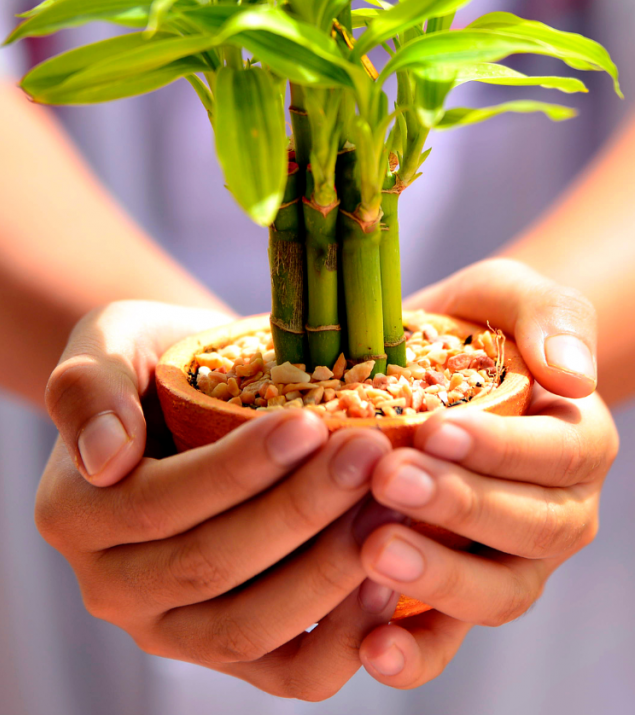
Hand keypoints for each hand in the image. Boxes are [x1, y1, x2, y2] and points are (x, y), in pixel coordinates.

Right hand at [36, 301, 399, 700]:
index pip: (157, 504)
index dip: (236, 471)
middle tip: (368, 456)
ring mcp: (172, 629)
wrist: (187, 395)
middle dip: (297, 512)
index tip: (308, 423)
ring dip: (326, 574)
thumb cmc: (153, 359)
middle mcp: (112, 588)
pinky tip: (386, 582)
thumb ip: (88, 389)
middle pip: (209, 568)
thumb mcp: (107, 344)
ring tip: (388, 511)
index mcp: (74, 514)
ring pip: (249, 630)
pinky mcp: (233, 653)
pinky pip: (287, 673)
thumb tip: (104, 459)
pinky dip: (340, 642)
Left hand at [356, 258, 617, 688]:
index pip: (556, 454)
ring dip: (439, 579)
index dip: (499, 448)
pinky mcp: (457, 598)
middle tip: (389, 480)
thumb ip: (549, 316)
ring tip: (373, 554)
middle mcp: (555, 512)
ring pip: (496, 593)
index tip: (435, 428)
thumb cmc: (474, 327)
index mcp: (576, 442)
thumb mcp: (509, 295)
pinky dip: (416, 652)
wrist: (432, 367)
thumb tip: (572, 376)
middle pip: (529, 529)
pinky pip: (449, 639)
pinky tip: (371, 647)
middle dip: (459, 507)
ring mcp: (510, 562)